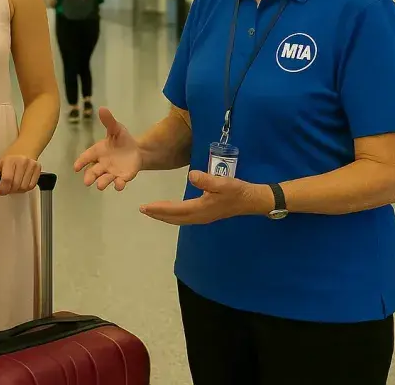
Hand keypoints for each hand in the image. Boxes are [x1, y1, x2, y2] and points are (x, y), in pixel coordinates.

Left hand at [0, 153, 40, 195]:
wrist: (24, 149)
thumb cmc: (10, 158)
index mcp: (9, 160)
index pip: (7, 180)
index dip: (3, 189)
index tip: (1, 191)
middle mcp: (22, 161)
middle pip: (16, 185)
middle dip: (10, 190)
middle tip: (7, 188)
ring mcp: (31, 165)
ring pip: (24, 187)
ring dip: (18, 190)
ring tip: (15, 184)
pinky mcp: (38, 168)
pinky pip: (32, 186)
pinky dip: (26, 188)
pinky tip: (22, 183)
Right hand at [73, 107, 140, 190]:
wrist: (137, 150)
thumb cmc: (122, 139)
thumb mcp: (116, 128)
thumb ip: (109, 121)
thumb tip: (102, 108)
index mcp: (98, 152)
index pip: (86, 157)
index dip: (80, 162)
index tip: (76, 167)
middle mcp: (102, 164)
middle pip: (93, 172)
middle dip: (89, 177)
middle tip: (87, 182)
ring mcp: (111, 172)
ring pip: (104, 179)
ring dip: (102, 183)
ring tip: (100, 186)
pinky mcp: (122, 177)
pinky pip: (119, 182)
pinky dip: (118, 184)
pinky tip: (119, 185)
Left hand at [139, 170, 270, 224]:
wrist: (252, 200)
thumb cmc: (238, 191)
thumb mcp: (223, 182)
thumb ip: (207, 180)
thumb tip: (191, 176)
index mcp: (201, 209)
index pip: (175, 210)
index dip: (159, 209)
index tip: (145, 207)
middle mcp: (200, 216)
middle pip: (174, 218)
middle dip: (158, 214)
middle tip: (142, 209)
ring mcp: (203, 217)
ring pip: (179, 219)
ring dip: (165, 216)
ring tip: (151, 211)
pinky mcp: (206, 214)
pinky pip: (185, 217)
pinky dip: (174, 215)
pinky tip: (170, 211)